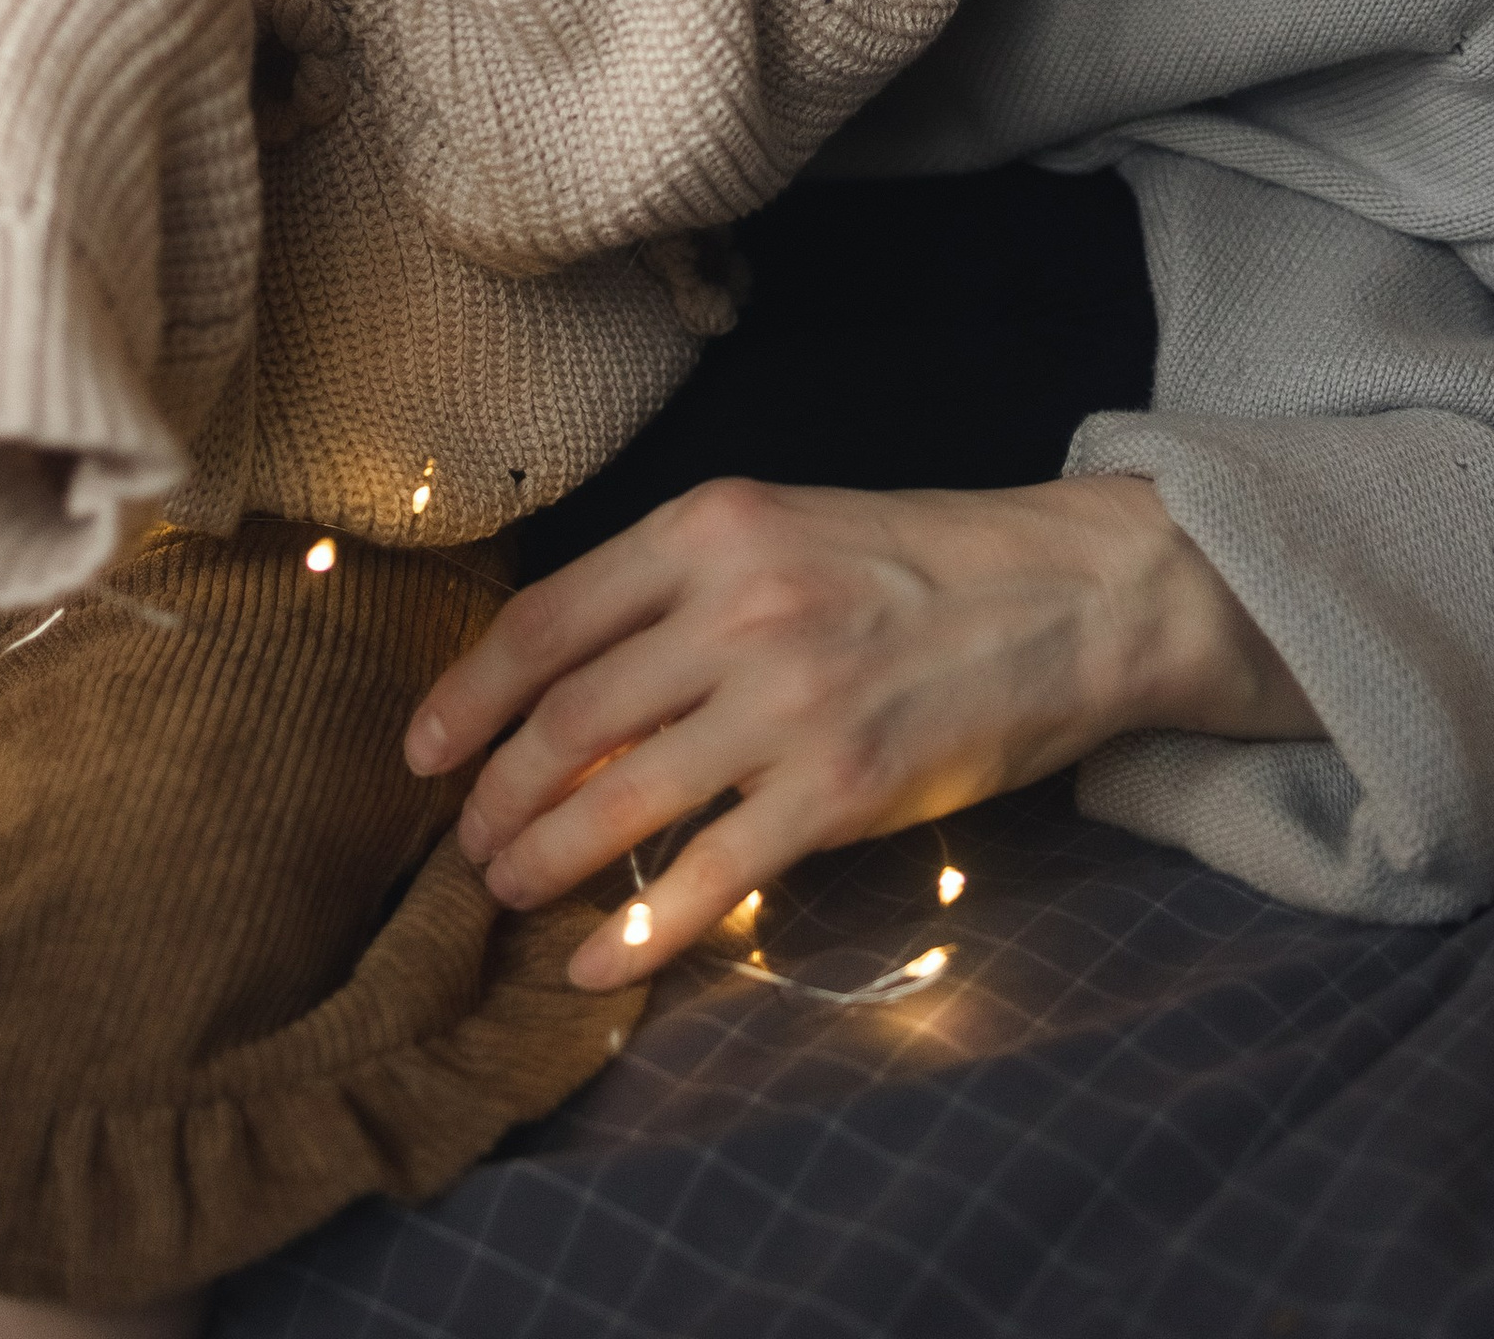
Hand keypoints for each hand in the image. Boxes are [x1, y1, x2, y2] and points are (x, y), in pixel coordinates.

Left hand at [405, 471, 1319, 985]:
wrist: (1070, 593)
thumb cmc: (918, 563)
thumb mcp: (783, 531)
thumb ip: (676, 595)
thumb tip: (565, 692)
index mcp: (710, 528)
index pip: (545, 621)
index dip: (467, 696)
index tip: (423, 752)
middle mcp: (736, 607)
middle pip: (567, 718)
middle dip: (497, 793)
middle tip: (467, 845)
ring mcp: (788, 701)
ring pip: (620, 797)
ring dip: (544, 859)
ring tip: (509, 892)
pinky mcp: (839, 790)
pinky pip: (710, 875)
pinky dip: (638, 931)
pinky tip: (595, 964)